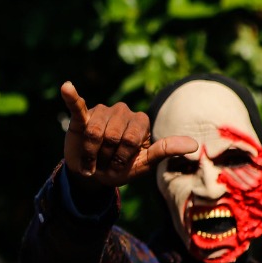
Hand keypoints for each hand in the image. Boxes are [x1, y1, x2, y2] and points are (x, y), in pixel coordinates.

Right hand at [60, 81, 196, 188]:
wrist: (94, 175)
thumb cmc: (121, 169)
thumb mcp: (144, 163)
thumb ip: (165, 150)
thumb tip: (194, 145)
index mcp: (140, 121)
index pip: (131, 139)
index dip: (123, 158)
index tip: (120, 167)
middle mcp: (122, 111)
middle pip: (112, 136)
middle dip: (107, 157)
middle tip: (104, 163)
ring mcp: (102, 112)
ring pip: (94, 132)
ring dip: (91, 153)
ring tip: (91, 160)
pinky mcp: (82, 116)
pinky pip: (77, 105)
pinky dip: (71, 96)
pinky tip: (67, 86)